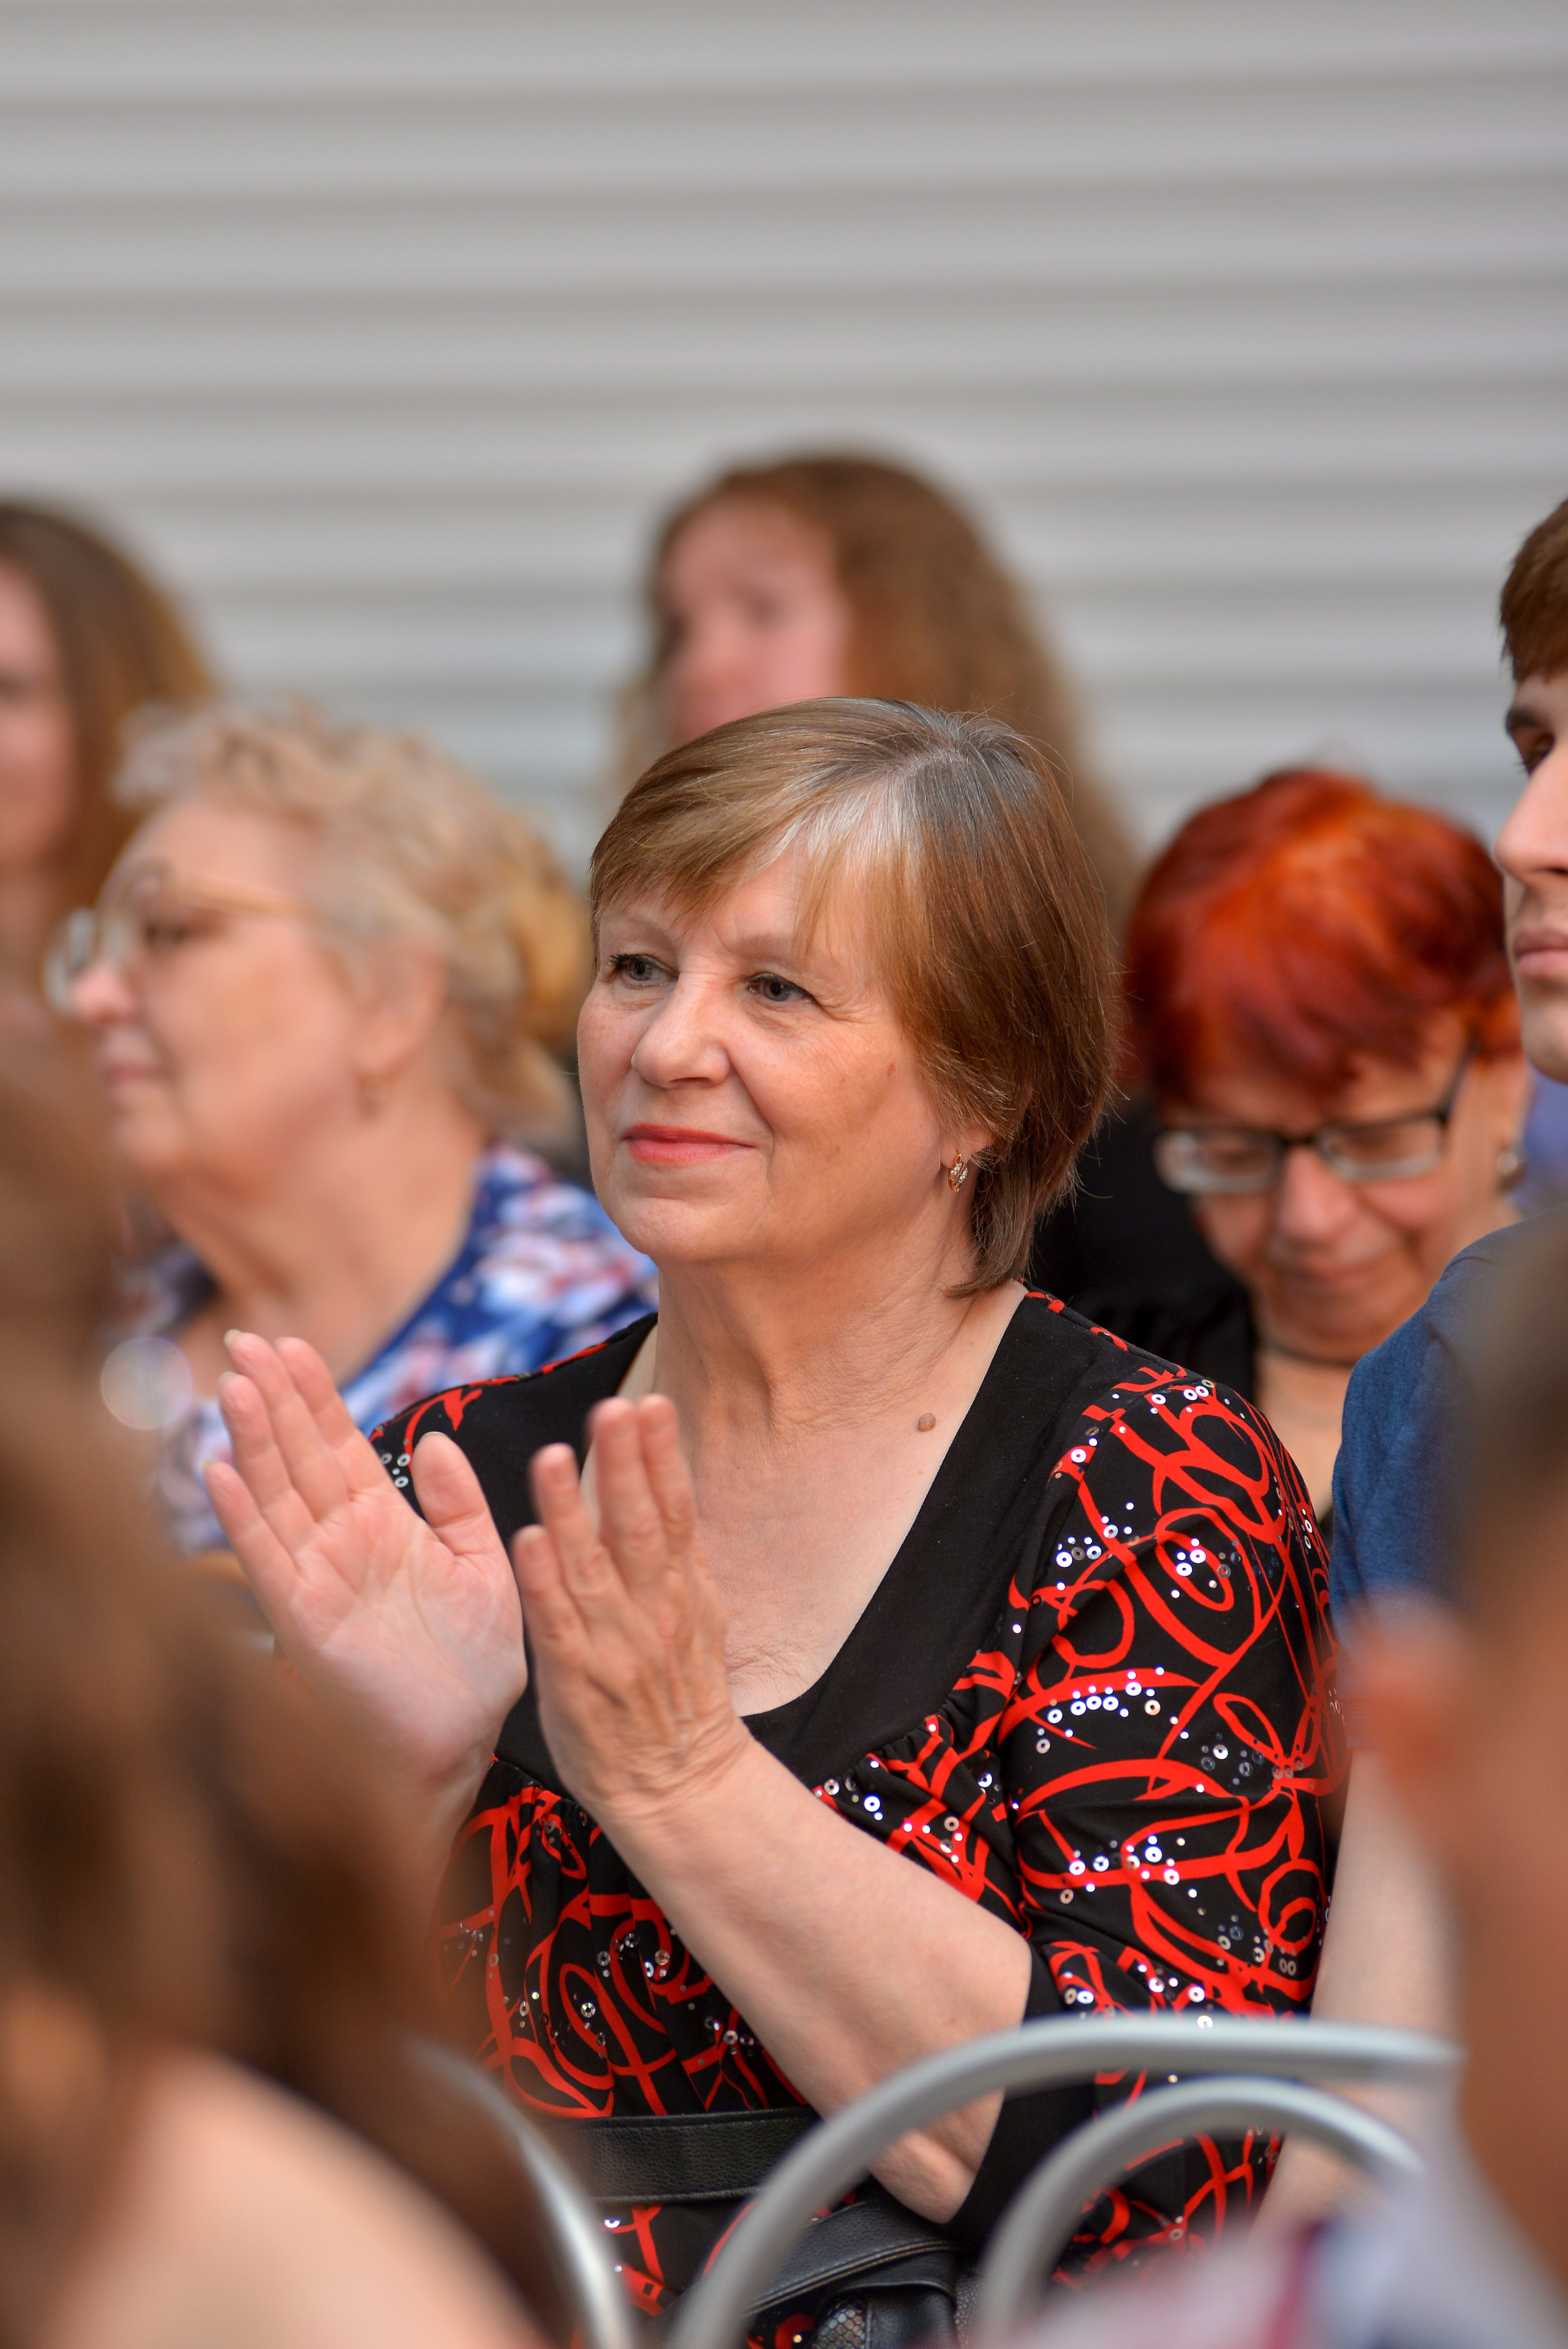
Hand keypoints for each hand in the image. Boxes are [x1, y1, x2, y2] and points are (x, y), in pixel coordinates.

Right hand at [205, 1334, 526, 1810]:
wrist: (462, 1741)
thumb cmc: (475, 1664)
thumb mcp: (485, 1565)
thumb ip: (460, 1502)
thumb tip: (436, 1437)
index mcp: (383, 1522)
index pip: (339, 1442)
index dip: (314, 1393)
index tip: (291, 1341)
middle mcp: (340, 1541)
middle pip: (297, 1454)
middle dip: (273, 1396)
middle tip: (245, 1339)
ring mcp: (315, 1576)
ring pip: (275, 1493)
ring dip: (251, 1440)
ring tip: (234, 1385)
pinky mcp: (302, 1618)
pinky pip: (266, 1557)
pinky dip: (241, 1514)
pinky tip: (218, 1471)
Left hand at [514, 1394, 748, 1829]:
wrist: (680, 1787)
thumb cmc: (675, 1697)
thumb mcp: (695, 1617)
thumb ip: (675, 1555)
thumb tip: (665, 1483)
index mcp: (683, 1589)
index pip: (676, 1510)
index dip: (662, 1457)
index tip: (650, 1404)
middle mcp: (654, 1609)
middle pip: (640, 1525)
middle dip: (626, 1464)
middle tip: (613, 1407)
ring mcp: (616, 1644)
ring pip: (594, 1566)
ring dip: (572, 1510)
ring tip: (551, 1457)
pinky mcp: (577, 1680)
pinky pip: (558, 1624)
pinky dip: (545, 1582)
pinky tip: (530, 1541)